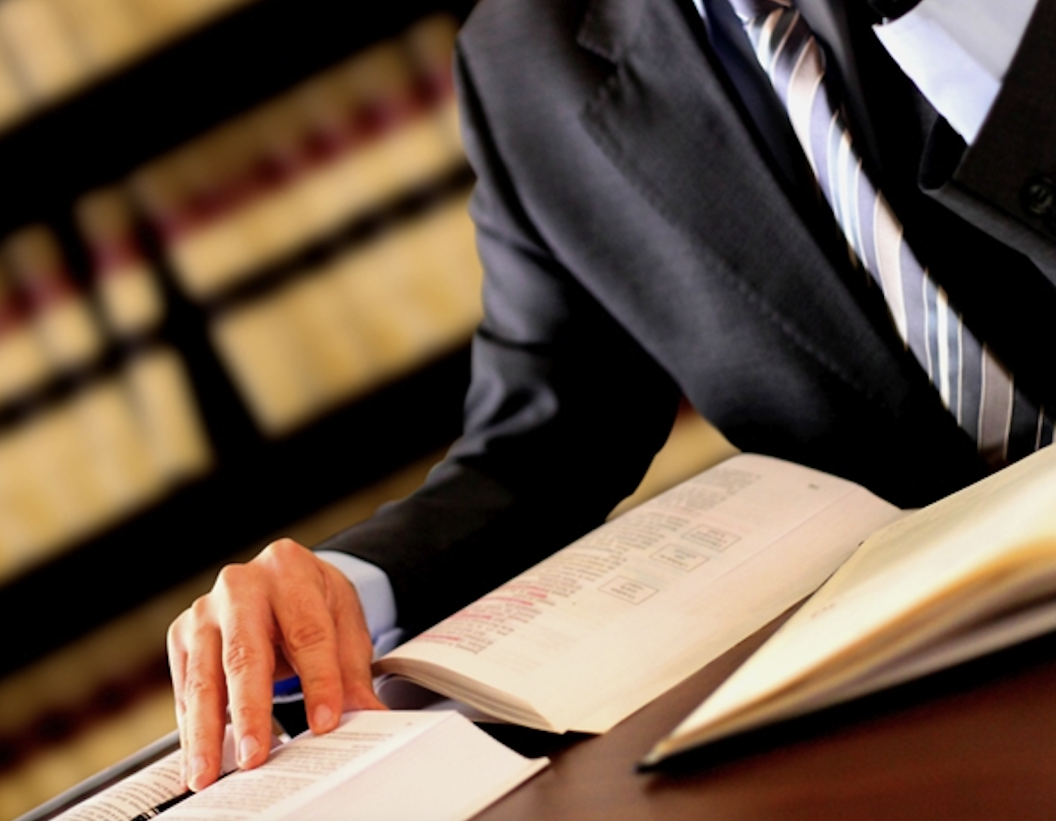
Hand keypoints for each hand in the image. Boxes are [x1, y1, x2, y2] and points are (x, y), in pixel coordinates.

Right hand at [166, 538, 384, 790]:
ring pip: (204, 676)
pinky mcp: (182, 635)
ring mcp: (205, 610)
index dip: (319, 680)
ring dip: (206, 731)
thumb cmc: (313, 603)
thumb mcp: (345, 624)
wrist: (282, 581)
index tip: (325, 723)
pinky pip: (186, 688)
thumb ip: (354, 672)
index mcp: (289, 569)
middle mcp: (241, 585)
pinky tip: (201, 756)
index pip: (307, 632)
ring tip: (211, 772)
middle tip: (255, 757)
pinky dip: (192, 727)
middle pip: (245, 654)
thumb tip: (371, 717)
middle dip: (250, 711)